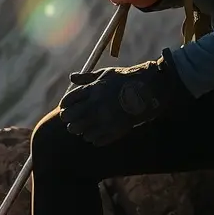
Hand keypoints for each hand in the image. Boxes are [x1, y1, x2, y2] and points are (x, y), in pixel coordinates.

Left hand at [58, 50, 192, 146]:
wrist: (149, 89)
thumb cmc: (126, 79)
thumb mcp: (105, 73)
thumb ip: (86, 78)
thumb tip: (71, 78)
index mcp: (93, 90)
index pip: (68, 101)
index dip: (64, 106)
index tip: (65, 107)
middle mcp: (97, 105)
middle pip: (71, 117)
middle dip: (68, 119)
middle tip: (70, 120)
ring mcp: (106, 119)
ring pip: (81, 131)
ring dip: (79, 130)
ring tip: (81, 128)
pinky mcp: (116, 130)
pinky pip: (96, 140)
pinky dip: (92, 138)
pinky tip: (94, 134)